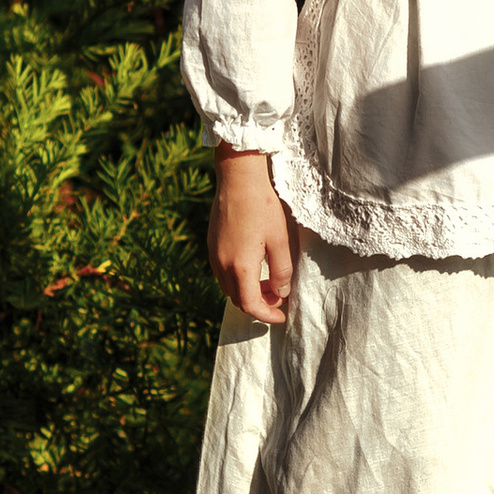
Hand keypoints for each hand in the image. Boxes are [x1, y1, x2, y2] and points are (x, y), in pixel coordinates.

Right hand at [209, 150, 298, 322]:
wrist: (238, 178)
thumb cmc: (264, 206)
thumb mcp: (281, 240)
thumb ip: (282, 271)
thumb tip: (281, 293)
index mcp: (240, 267)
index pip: (251, 305)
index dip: (267, 315)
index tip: (282, 316)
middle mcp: (221, 264)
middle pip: (237, 299)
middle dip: (259, 304)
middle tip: (279, 297)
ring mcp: (213, 254)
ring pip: (228, 286)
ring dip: (248, 291)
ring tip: (269, 281)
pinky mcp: (211, 244)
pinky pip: (223, 272)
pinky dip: (238, 278)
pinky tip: (254, 264)